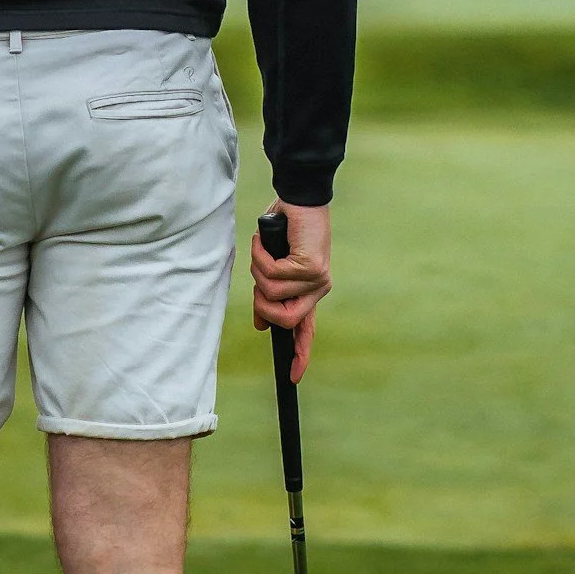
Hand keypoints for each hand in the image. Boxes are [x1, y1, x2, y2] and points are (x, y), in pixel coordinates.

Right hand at [250, 202, 331, 380]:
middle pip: (284, 319)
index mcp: (309, 291)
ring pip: (272, 294)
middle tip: (257, 280)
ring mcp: (317, 279)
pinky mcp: (310, 266)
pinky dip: (260, 255)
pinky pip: (272, 273)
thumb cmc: (286, 227)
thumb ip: (270, 294)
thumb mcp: (273, 266)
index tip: (294, 376)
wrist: (300, 197)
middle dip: (261, 304)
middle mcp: (317, 288)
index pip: (306, 328)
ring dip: (258, 270)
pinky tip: (266, 241)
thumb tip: (263, 326)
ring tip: (264, 249)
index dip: (300, 353)